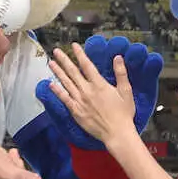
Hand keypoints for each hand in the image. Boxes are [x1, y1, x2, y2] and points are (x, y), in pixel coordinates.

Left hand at [37, 35, 163, 149]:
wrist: (116, 133)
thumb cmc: (124, 113)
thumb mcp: (126, 91)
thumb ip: (121, 73)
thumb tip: (118, 57)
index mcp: (99, 84)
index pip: (87, 65)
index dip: (79, 54)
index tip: (73, 45)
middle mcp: (87, 91)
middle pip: (73, 72)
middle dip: (64, 60)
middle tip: (56, 51)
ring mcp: (80, 101)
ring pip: (66, 83)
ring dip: (58, 72)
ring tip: (51, 63)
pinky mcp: (76, 112)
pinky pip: (64, 99)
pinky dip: (57, 91)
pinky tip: (51, 84)